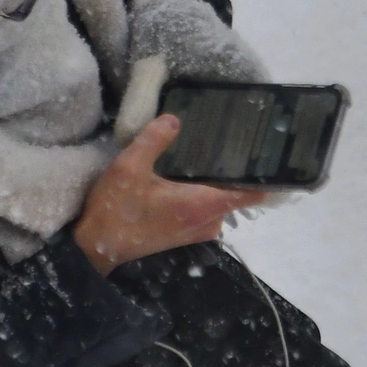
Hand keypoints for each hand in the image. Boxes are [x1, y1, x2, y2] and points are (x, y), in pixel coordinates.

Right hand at [73, 115, 266, 274]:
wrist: (97, 247)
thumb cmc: (116, 210)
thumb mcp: (130, 166)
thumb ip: (154, 139)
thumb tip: (174, 119)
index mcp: (203, 205)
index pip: (252, 193)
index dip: (265, 176)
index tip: (269, 155)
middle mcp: (209, 220)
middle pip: (238, 193)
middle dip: (235, 170)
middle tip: (233, 139)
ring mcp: (199, 229)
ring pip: (221, 200)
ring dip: (216, 181)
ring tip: (209, 151)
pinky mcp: (186, 233)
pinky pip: (207, 207)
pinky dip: (203, 191)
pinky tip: (188, 173)